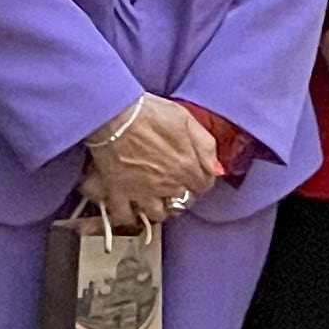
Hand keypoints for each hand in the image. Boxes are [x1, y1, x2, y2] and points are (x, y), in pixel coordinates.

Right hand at [79, 94, 217, 230]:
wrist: (111, 115)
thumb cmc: (147, 112)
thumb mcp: (185, 118)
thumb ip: (205, 145)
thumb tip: (216, 167)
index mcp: (186, 167)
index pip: (204, 185)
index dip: (201, 179)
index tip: (195, 174)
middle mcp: (167, 185)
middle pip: (182, 202)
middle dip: (181, 194)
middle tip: (175, 184)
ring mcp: (142, 191)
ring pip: (157, 213)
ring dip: (159, 208)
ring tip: (155, 198)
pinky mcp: (118, 191)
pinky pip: (124, 215)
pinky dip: (128, 215)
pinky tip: (130, 207)